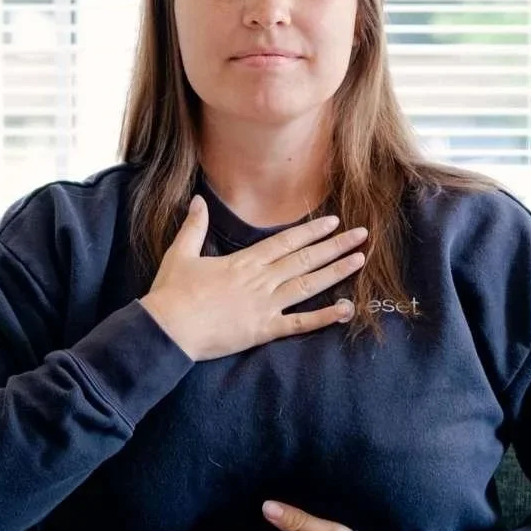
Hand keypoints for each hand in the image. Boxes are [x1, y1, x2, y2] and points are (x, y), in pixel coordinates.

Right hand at [138, 195, 367, 362]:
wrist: (168, 329)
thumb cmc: (172, 293)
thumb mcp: (180, 253)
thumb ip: (194, 226)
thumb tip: (198, 199)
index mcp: (244, 262)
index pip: (285, 242)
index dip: (311, 231)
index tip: (333, 221)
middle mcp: (260, 280)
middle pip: (305, 259)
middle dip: (335, 246)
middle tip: (362, 235)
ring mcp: (265, 305)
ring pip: (309, 285)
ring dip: (336, 272)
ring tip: (360, 260)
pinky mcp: (263, 330)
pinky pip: (300, 323)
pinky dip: (324, 317)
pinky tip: (346, 309)